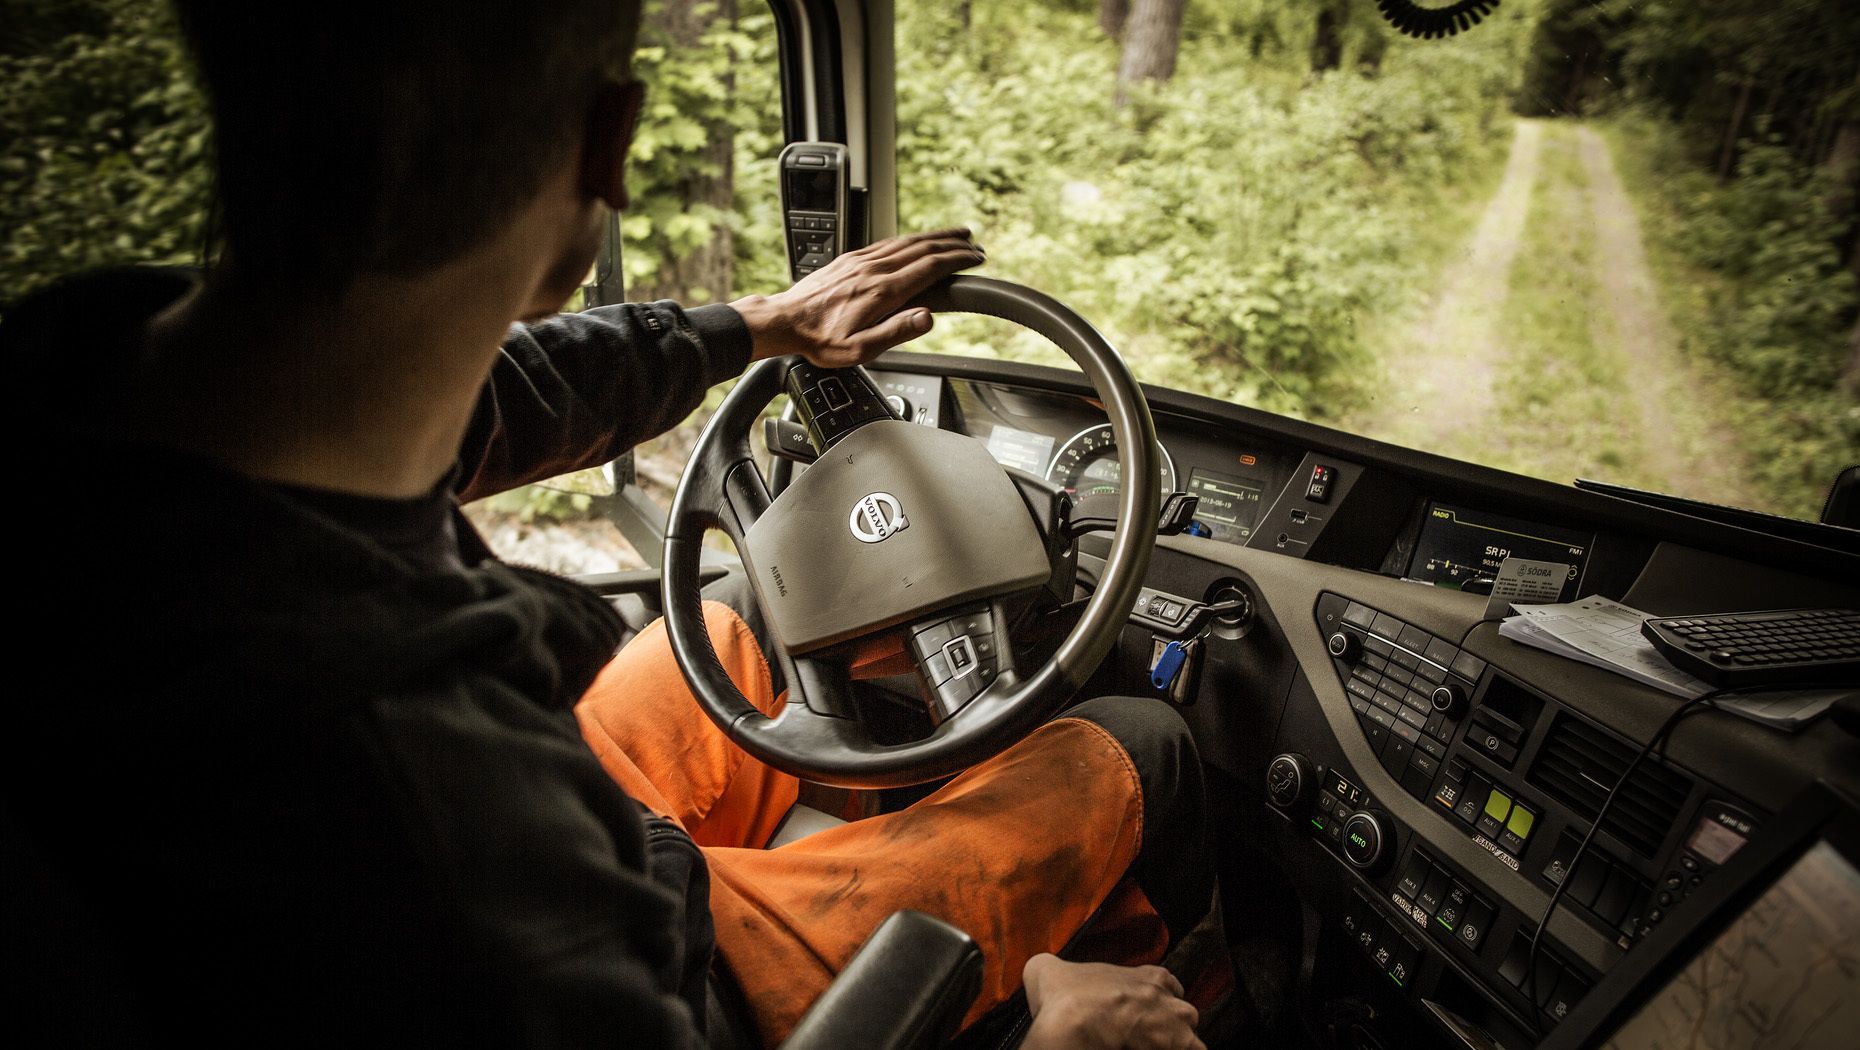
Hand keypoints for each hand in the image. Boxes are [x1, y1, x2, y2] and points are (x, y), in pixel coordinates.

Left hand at [732, 227, 984, 366]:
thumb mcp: (860, 350)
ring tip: (954, 235)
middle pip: (922, 247)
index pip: (929, 267)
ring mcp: (860, 261)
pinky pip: (886, 243)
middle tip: (973, 242)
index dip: (957, 259)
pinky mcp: (850, 260)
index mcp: (881, 291)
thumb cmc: (819, 340)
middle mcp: (873, 270)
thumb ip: (896, 333)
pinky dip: (909, 239)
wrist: (784, 321)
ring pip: (905, 241)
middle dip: (952, 243)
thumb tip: (927, 317)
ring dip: (934, 236)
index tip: (976, 257)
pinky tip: (915, 242)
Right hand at [1020, 954, 1203, 1049]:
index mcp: (1146, 976)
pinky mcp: (1178, 1048)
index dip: (1158, 1000)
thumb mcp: (1047, 969)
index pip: (1167, 985)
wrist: (1075, 1024)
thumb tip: (1041, 968)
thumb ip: (1049, 967)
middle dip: (1172, 1027)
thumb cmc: (1066, 997)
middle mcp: (1167, 999)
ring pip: (1190, 1040)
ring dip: (1177, 1045)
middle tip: (1150, 1040)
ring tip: (1152, 1049)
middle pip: (1184, 1014)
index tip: (1145, 1014)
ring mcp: (1176, 1026)